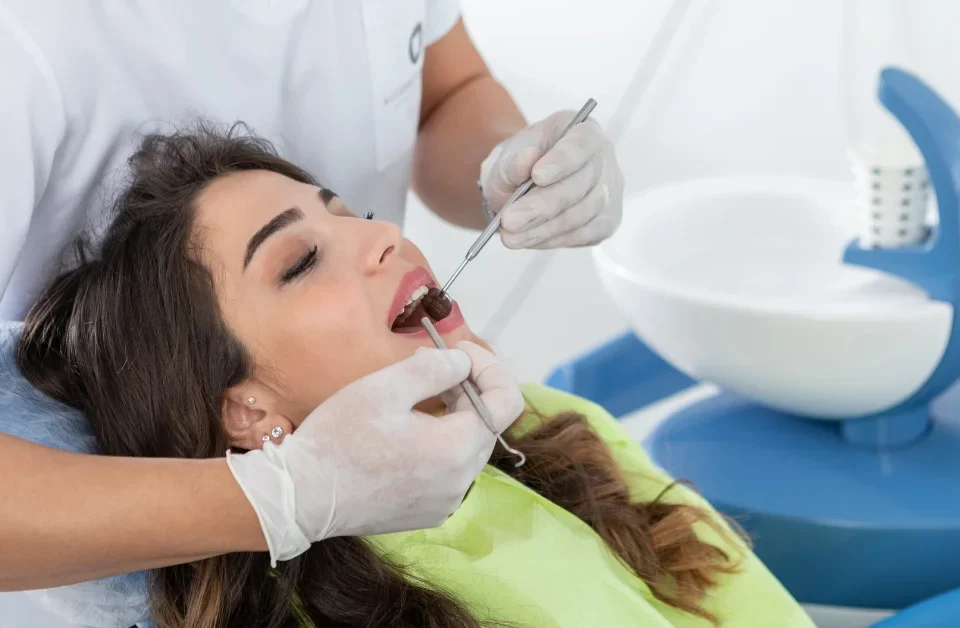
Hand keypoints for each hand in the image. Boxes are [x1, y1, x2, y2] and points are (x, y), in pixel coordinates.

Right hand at [226, 346, 522, 565]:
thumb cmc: (338, 439)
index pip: (507, 402)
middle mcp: (461, 482)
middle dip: (468, 388)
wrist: (300, 498)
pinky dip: (438, 444)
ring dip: (452, 416)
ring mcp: (446, 502)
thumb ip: (435, 368)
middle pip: (488, 423)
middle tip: (430, 366)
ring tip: (413, 397)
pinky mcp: (428, 512)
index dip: (490, 367)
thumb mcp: (385, 387)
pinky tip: (404, 432)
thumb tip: (463, 363)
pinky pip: (448, 470)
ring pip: (467, 446)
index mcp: (456, 449)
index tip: (459, 351)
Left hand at [480, 109, 624, 248]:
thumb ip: (512, 161)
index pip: (581, 143)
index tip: (537, 175)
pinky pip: (582, 234)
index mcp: (582, 130)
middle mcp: (603, 158)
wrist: (520, 188)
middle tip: (509, 220)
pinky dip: (551, 239)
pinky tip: (528, 240)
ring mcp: (609, 191)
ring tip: (510, 236)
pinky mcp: (606, 221)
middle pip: (581, 184)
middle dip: (542, 206)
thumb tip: (525, 160)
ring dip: (542, 229)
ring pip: (580, 214)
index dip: (562, 161)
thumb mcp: (506, 158)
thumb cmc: (518, 166)